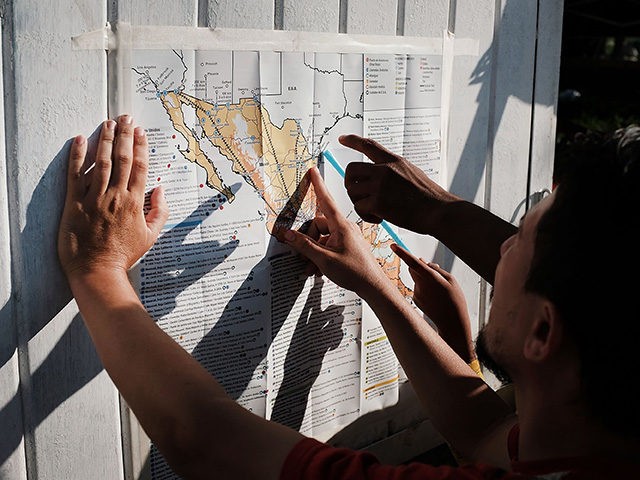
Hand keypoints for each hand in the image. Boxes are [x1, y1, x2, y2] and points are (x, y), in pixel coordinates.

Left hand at [58, 115, 168, 279]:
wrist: (96, 270)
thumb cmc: (123, 255)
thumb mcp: (150, 236)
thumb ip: (160, 211)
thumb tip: (160, 189)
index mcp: (135, 203)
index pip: (140, 167)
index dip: (140, 146)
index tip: (139, 131)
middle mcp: (116, 196)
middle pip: (123, 159)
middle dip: (124, 135)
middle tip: (125, 117)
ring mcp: (94, 198)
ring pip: (101, 162)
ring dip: (105, 140)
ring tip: (108, 123)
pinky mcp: (75, 203)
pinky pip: (75, 174)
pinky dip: (78, 155)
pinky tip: (81, 139)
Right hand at [284, 168, 390, 298]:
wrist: (373, 287)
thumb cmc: (355, 272)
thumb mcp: (324, 259)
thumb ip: (304, 246)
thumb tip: (287, 235)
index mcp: (341, 226)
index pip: (325, 201)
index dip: (317, 185)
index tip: (313, 171)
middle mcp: (345, 228)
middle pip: (318, 226)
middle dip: (307, 241)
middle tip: (302, 257)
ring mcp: (347, 238)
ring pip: (322, 239)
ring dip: (313, 252)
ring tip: (310, 268)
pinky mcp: (348, 247)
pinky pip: (329, 246)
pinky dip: (321, 256)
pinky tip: (318, 270)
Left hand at [340, 134, 455, 233]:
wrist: (438, 211)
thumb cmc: (429, 197)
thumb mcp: (412, 172)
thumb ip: (394, 170)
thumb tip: (381, 174)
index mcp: (393, 161)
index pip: (369, 145)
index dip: (353, 140)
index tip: (341, 138)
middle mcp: (384, 170)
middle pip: (350, 170)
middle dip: (350, 184)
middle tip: (360, 195)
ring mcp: (380, 185)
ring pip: (353, 191)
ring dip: (360, 203)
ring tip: (375, 210)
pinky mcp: (378, 202)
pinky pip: (360, 208)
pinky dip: (367, 216)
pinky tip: (380, 218)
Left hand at [391, 244, 474, 362]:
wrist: (452, 323)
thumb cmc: (455, 300)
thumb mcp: (451, 280)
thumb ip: (436, 269)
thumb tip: (423, 262)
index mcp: (430, 278)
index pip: (413, 262)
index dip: (402, 253)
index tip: (393, 245)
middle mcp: (421, 285)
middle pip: (413, 268)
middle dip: (419, 266)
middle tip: (434, 272)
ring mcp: (416, 293)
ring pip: (417, 279)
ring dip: (425, 280)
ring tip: (439, 291)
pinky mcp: (415, 300)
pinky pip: (419, 288)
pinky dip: (425, 289)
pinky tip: (435, 298)